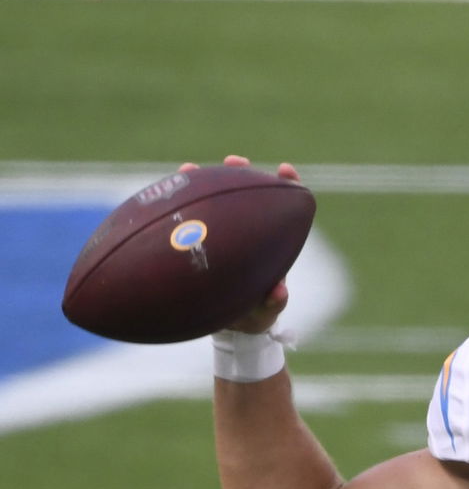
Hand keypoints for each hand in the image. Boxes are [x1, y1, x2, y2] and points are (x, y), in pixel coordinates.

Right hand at [177, 154, 296, 333]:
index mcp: (270, 244)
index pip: (282, 209)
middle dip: (241, 174)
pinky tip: (161, 198)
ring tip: (190, 168)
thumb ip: (274, 303)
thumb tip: (280, 291)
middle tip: (235, 161)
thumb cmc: (253, 316)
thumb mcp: (265, 313)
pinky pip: (187, 222)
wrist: (228, 327)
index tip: (284, 171)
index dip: (286, 187)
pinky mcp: (198, 242)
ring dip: (203, 183)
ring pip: (214, 203)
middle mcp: (247, 233)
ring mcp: (222, 235)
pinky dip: (176, 210)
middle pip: (247, 195)